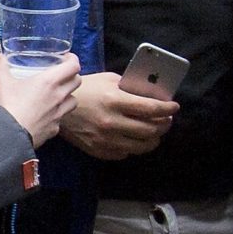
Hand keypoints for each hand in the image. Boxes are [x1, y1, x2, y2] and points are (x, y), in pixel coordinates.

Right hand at [0, 52, 80, 146]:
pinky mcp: (55, 128)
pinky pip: (62, 118)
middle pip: (77, 82)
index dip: (73, 59)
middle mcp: (59, 96)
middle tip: (61, 75)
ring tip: (58, 94)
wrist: (9, 134)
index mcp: (49, 81)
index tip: (66, 58)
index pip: (73, 66)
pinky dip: (58, 113)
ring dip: (68, 95)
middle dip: (72, 76)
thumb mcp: (2, 81)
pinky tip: (47, 113)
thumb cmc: (8, 105)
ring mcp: (59, 114)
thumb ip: (1, 66)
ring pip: (74, 101)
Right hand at [58, 70, 178, 160]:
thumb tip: (151, 95)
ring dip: (154, 139)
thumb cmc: (84, 89)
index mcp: (114, 100)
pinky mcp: (101, 151)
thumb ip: (128, 87)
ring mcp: (107, 139)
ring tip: (154, 132)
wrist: (57, 108)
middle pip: (151, 129)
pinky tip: (133, 138)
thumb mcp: (106, 80)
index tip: (175, 107)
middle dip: (164, 124)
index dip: (167, 108)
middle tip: (166, 119)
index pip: (151, 108)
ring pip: (142, 146)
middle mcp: (112, 122)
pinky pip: (126, 153)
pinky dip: (134, 146)